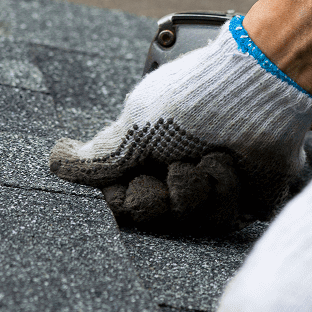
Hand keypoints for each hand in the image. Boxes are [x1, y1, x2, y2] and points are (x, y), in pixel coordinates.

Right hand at [50, 17, 311, 234]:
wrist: (255, 89)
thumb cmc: (194, 99)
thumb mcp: (135, 124)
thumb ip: (99, 155)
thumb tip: (56, 162)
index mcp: (149, 153)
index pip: (122, 200)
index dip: (125, 198)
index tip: (133, 178)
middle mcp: (179, 171)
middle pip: (152, 217)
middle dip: (160, 196)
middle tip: (172, 168)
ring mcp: (214, 186)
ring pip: (189, 222)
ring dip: (196, 187)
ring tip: (208, 157)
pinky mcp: (248, 198)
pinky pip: (226, 219)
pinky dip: (225, 188)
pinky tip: (229, 162)